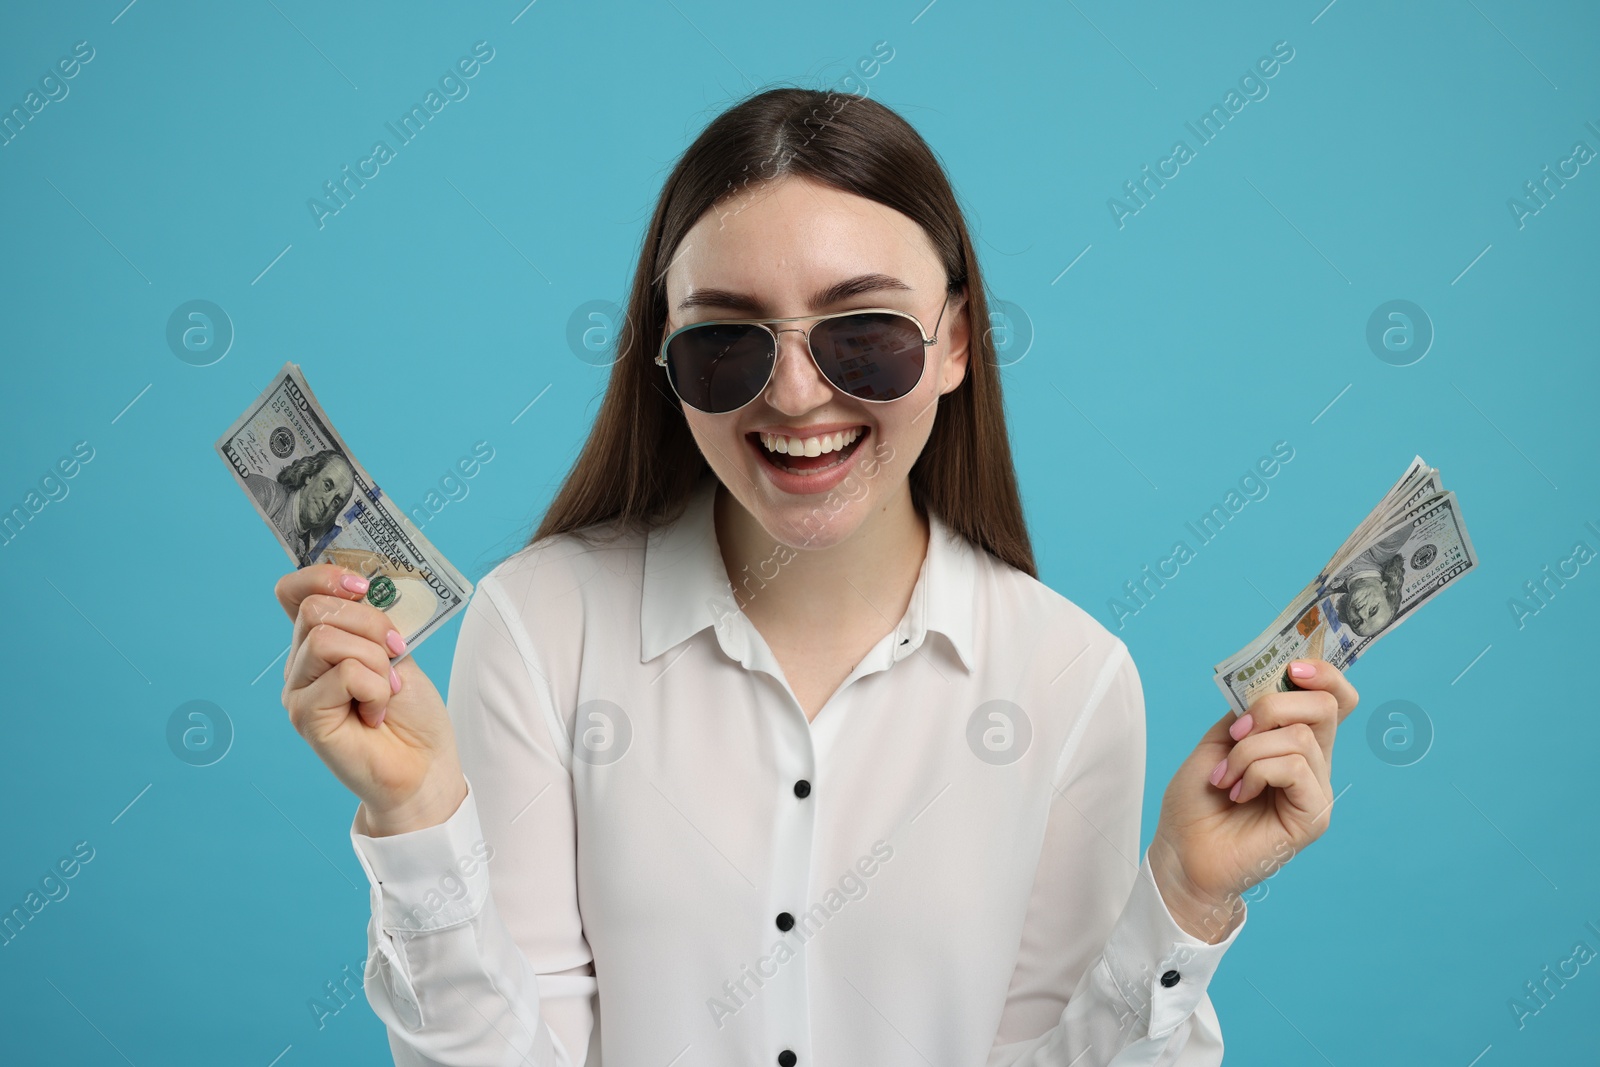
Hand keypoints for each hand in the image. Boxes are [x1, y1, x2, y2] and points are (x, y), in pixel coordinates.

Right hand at [275, 564, 466, 835]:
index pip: (294, 591)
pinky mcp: (306, 717)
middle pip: (315, 608)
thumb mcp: (396, 651)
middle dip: (369, 623)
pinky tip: (377, 712)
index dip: (324, 576)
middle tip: (394, 654)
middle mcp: (300, 665)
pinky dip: (375, 688)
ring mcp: (298, 692)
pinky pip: (343, 674)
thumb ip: (373, 621)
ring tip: (386, 690)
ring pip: (327, 639)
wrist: (424, 765)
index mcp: (320, 642)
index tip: (364, 587)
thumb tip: (365, 588)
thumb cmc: (412, 712)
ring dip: (373, 661)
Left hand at [1148, 659, 1358, 942]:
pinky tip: (1238, 793)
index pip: (1335, 698)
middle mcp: (1314, 762)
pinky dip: (1256, 771)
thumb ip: (1250, 712)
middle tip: (1236, 734)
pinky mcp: (1314, 815)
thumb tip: (1277, 682)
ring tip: (1225, 777)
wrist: (1182, 851)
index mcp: (1294, 740)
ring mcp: (1316, 789)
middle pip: (1326, 706)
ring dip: (1248, 751)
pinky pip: (1293, 767)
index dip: (1325, 674)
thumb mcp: (1219, 741)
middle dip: (1272, 705)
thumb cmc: (1197, 801)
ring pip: (1298, 737)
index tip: (1292, 667)